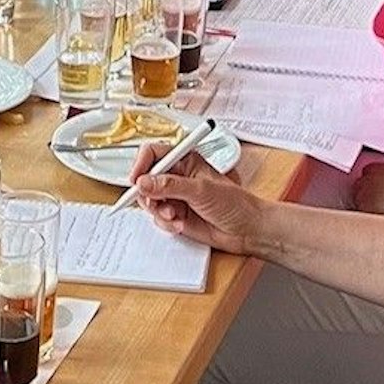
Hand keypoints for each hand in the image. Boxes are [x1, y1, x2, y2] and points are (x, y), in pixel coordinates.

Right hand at [127, 142, 260, 254]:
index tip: (137, 180)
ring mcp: (175, 196)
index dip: (141, 165)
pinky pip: (157, 217)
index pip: (153, 154)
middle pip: (145, 179)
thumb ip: (170, 185)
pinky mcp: (176, 214)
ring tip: (174, 216)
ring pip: (149, 201)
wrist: (246, 230)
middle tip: (156, 203)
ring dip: (159, 211)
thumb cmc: (235, 203)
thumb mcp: (201, 190)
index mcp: (185, 160)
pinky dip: (165, 223)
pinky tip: (180, 224)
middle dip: (148, 194)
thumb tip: (144, 182)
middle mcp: (177, 176)